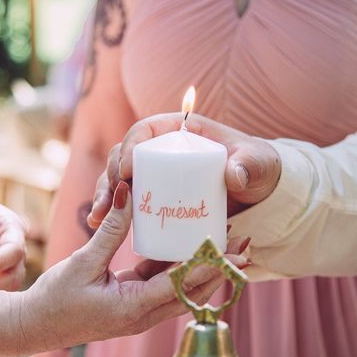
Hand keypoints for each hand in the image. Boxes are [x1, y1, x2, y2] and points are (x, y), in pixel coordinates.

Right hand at [21, 181, 246, 351]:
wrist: (33, 327)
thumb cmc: (54, 300)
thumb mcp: (83, 262)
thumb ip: (110, 230)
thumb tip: (126, 192)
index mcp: (134, 307)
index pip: (183, 286)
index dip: (211, 267)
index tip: (236, 252)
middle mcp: (144, 315)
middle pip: (193, 293)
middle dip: (221, 271)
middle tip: (244, 247)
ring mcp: (141, 313)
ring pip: (183, 291)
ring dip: (205, 271)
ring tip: (225, 246)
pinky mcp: (134, 305)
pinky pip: (164, 287)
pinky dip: (179, 270)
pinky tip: (188, 247)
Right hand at [87, 113, 281, 228]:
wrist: (259, 194)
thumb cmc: (258, 169)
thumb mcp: (258, 164)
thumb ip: (251, 165)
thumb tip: (234, 175)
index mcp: (181, 130)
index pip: (147, 130)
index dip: (131, 144)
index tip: (127, 169)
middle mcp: (164, 149)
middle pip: (124, 155)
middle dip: (109, 177)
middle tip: (109, 200)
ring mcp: (157, 174)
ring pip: (120, 179)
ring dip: (103, 196)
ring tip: (97, 220)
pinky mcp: (156, 197)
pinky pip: (127, 200)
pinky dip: (111, 212)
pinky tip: (98, 227)